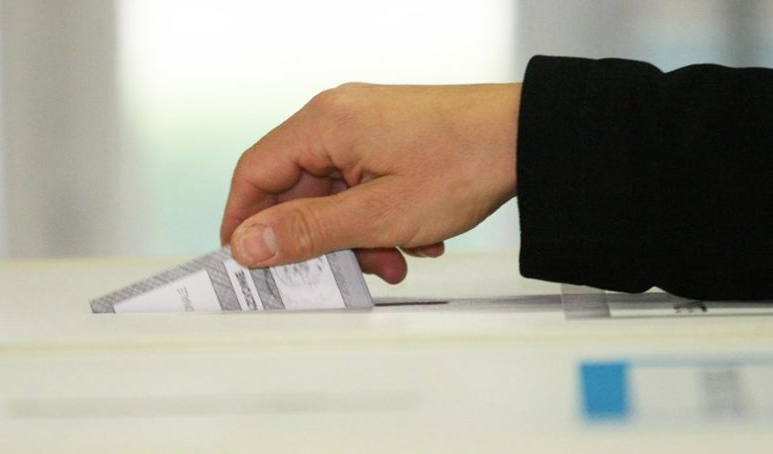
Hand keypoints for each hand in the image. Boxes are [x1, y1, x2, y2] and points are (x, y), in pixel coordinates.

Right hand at [220, 83, 519, 283]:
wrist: (528, 138)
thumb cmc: (462, 163)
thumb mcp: (377, 214)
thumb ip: (307, 231)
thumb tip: (247, 244)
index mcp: (324, 125)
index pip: (255, 173)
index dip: (244, 222)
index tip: (246, 262)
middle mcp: (339, 118)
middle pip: (298, 189)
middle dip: (321, 240)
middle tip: (341, 273)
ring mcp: (367, 126)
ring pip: (336, 194)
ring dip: (358, 236)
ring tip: (395, 260)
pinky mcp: (391, 138)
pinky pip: (365, 186)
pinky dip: (380, 219)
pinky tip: (415, 238)